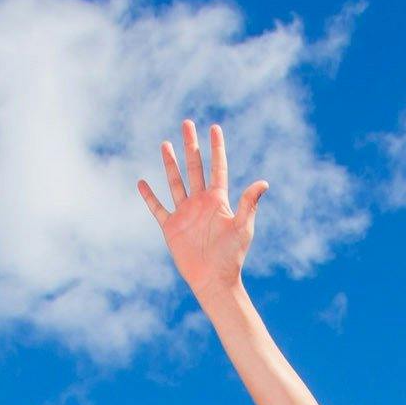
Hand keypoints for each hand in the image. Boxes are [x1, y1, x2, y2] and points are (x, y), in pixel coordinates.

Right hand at [138, 119, 267, 296]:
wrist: (214, 280)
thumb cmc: (232, 256)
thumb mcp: (242, 227)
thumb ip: (248, 203)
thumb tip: (263, 183)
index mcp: (218, 201)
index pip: (217, 168)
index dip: (216, 148)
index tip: (215, 128)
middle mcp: (200, 203)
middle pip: (195, 168)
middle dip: (190, 146)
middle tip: (187, 124)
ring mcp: (185, 213)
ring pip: (175, 182)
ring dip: (170, 164)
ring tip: (165, 144)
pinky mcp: (171, 227)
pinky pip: (158, 208)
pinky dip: (149, 196)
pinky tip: (142, 183)